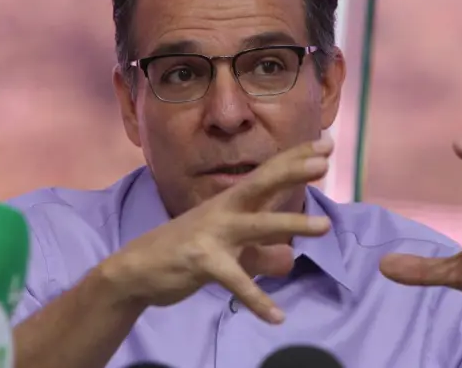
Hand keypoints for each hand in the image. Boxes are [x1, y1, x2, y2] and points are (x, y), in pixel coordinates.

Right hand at [99, 138, 333, 324]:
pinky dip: (257, 299)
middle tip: (323, 163)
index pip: (267, 175)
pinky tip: (277, 317)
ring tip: (325, 227)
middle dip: (292, 172)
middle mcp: (224, 211)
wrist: (137, 269)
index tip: (325, 144)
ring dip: (291, 224)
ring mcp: (213, 234)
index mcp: (231, 203)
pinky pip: (236, 281)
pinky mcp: (202, 262)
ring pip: (257, 226)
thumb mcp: (228, 249)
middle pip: (262, 184)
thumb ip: (261, 252)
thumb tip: (290, 260)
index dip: (294, 158)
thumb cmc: (185, 250)